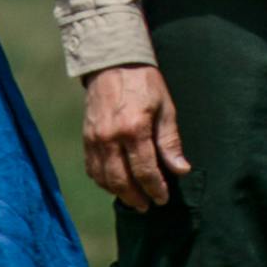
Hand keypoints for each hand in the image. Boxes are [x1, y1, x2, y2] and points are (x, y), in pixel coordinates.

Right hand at [82, 64, 189, 210]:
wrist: (112, 61)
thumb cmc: (144, 82)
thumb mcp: (165, 107)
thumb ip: (170, 141)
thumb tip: (180, 169)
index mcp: (134, 128)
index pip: (145, 170)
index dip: (155, 188)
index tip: (163, 198)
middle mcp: (111, 136)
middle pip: (121, 180)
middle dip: (136, 197)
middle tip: (147, 205)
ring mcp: (95, 138)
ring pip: (104, 178)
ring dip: (119, 193)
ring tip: (133, 199)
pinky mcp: (86, 136)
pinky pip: (92, 168)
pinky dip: (103, 180)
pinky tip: (115, 184)